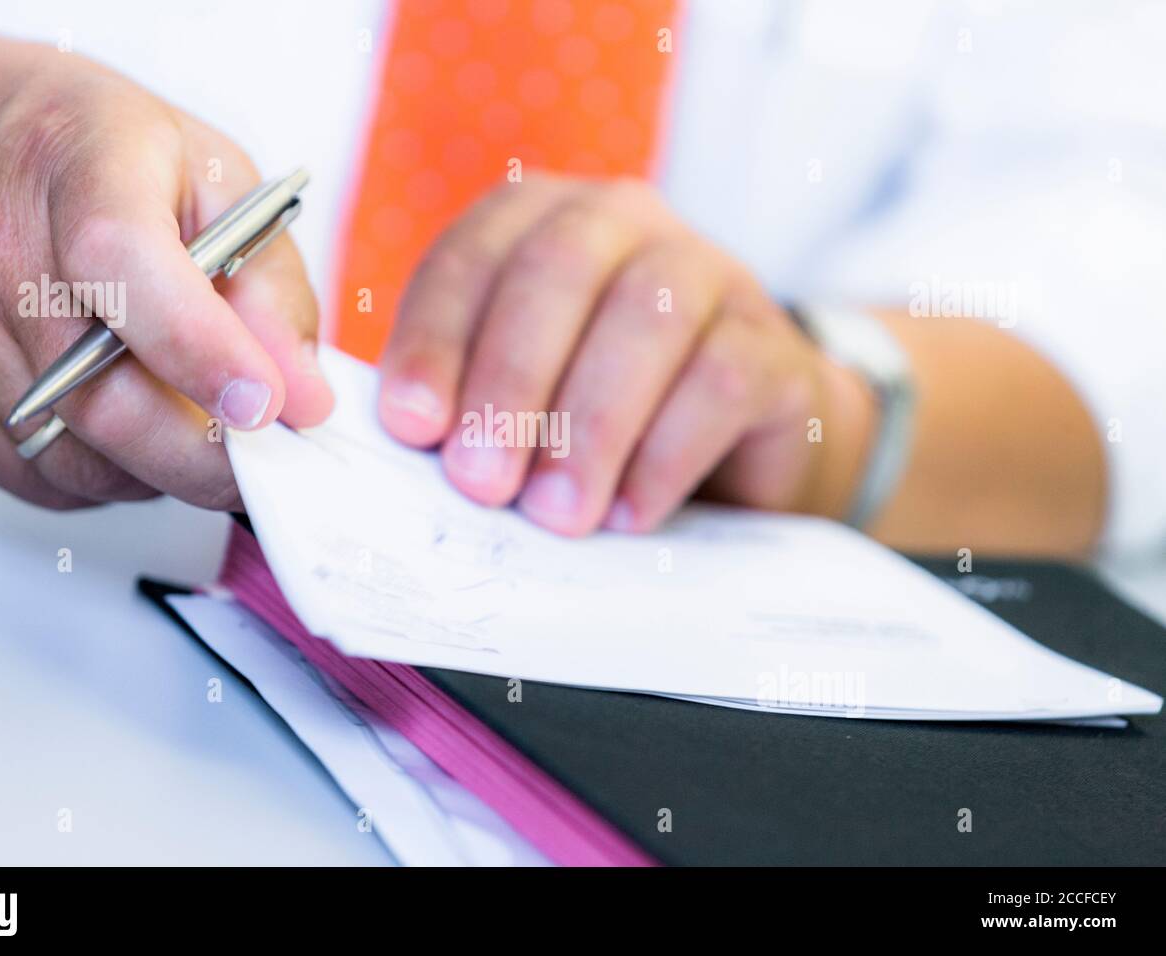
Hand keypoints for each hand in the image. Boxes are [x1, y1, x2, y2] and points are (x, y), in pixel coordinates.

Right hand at [0, 8, 331, 509]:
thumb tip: (302, 396)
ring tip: (189, 420)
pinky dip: (103, 472)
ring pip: (78, 459)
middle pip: (102, 400)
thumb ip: (267, 285)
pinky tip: (126, 422)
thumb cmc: (78, 144)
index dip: (202, 351)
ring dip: (157, 468)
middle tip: (263, 461)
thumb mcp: (209, 173)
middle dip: (206, 457)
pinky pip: (37, 476)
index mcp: (78, 171)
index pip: (125, 268)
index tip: (264, 406)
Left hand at [377, 172, 874, 534]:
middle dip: (510, 380)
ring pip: (648, 319)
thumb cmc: (598, 420)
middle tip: (479, 482)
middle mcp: (626, 224)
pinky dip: (666, 454)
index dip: (435, 339)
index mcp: (540, 222)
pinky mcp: (774, 346)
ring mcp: (712, 274)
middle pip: (559, 270)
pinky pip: (722, 381)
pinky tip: (629, 515)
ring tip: (556, 514)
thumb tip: (416, 448)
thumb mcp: (519, 399)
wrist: (738, 451)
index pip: (473, 258)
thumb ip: (464, 401)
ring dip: (590, 425)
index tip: (410, 427)